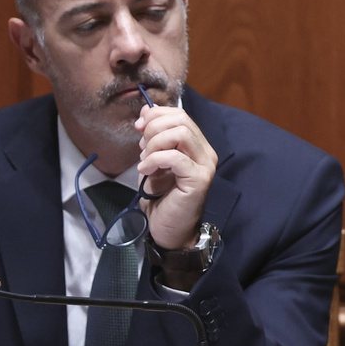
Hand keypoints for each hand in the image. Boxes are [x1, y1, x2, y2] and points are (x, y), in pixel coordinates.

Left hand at [135, 102, 217, 255]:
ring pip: (181, 134)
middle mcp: (206, 152)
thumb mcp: (153, 163)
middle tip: (141, 147)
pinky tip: (145, 171)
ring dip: (155, 144)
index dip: (157, 114)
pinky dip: (154, 160)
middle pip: (182, 120)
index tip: (139, 127)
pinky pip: (175, 157)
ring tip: (145, 161)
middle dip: (154, 128)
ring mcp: (205, 165)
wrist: (168, 231)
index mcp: (197, 146)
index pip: (181, 115)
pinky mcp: (199, 180)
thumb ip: (153, 140)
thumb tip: (145, 114)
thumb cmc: (161, 199)